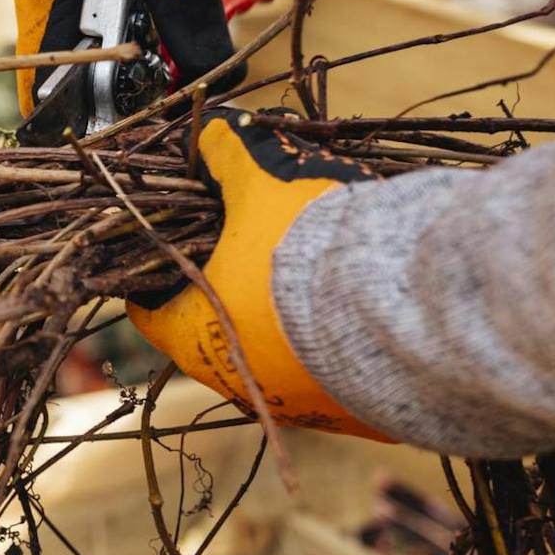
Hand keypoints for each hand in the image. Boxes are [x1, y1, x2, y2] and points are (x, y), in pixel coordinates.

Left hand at [126, 109, 392, 440]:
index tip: (180, 241)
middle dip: (236, 285)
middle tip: (261, 247)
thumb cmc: (312, 246)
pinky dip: (344, 346)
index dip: (161, 269)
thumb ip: (228, 158)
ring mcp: (296, 406)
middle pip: (220, 328)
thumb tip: (210, 135)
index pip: (151, 308)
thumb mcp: (263, 183)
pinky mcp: (354, 419)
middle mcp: (236, 382)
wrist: (403, 307)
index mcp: (193, 335)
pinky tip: (365, 309)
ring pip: (281, 356)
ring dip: (293, 319)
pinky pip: (340, 377)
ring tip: (323, 274)